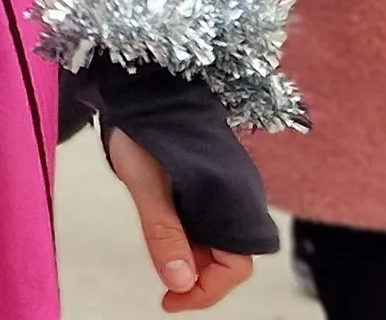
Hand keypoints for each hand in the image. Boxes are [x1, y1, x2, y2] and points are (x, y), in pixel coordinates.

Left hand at [108, 127, 252, 311]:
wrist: (147, 87)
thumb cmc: (146, 130)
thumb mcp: (146, 185)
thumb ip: (164, 233)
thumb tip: (180, 283)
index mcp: (231, 197)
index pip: (237, 265)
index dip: (206, 291)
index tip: (170, 300)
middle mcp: (239, 197)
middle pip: (231, 259)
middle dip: (201, 280)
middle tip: (164, 292)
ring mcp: (229, 190)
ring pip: (220, 243)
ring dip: (195, 261)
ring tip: (162, 262)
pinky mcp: (214, 184)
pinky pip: (211, 224)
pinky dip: (193, 241)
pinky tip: (168, 236)